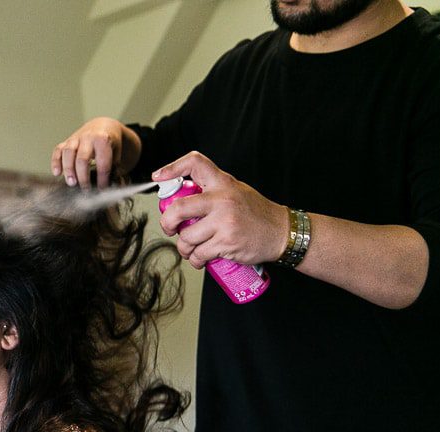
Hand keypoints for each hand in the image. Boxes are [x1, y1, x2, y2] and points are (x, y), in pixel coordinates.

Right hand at [50, 117, 140, 188]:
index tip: (102, 189)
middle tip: (86, 189)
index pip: (102, 163)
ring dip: (68, 170)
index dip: (102, 179)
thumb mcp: (116, 155)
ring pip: (68, 153)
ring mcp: (75, 138)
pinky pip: (58, 150)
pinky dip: (56, 162)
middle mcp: (88, 137)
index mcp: (103, 140)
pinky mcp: (66, 141)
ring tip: (72, 183)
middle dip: (83, 177)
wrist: (103, 127)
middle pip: (82, 159)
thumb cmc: (109, 145)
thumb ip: (114, 170)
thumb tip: (112, 188)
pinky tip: (57, 173)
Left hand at [153, 151, 289, 267]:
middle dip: (167, 222)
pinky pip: (198, 254)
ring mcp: (224, 221)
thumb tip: (179, 200)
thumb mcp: (236, 191)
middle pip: (178, 208)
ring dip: (184, 248)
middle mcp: (222, 199)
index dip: (172, 168)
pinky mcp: (226, 242)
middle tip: (169, 228)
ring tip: (191, 248)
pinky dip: (196, 260)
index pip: (195, 163)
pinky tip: (201, 258)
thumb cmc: (255, 213)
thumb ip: (212, 192)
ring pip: (186, 237)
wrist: (282, 232)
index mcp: (223, 182)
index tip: (158, 177)